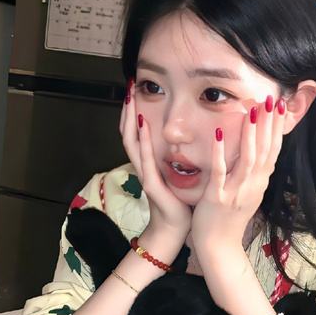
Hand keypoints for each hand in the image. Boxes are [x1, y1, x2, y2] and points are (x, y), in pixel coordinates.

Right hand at [120, 81, 191, 243]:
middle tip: (129, 85)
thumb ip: (175, 157)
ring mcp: (145, 174)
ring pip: (131, 142)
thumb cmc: (178, 202)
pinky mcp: (151, 184)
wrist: (174, 229)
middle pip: (128, 133)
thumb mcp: (176, 175)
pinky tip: (143, 125)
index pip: (137, 133)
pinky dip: (142, 141)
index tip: (138, 90)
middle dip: (128, 109)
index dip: (134, 112)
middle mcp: (143, 166)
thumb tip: (187, 139)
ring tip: (130, 98)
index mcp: (149, 163)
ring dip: (130, 119)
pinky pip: (145, 160)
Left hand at [191, 97, 284, 259]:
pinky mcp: (217, 198)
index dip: (277, 128)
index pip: (273, 150)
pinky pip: (220, 173)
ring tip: (252, 111)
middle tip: (272, 99)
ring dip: (251, 134)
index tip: (279, 106)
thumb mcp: (249, 193)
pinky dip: (220, 153)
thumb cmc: (231, 218)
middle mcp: (253, 186)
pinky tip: (218, 135)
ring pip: (248, 160)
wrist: (219, 247)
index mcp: (260, 183)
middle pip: (265, 151)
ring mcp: (236, 192)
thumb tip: (260, 149)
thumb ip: (255, 172)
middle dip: (269, 124)